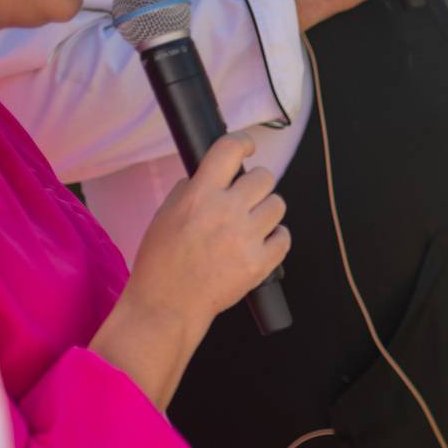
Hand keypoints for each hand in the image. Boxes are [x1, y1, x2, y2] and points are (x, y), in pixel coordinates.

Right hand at [127, 133, 288, 335]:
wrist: (168, 304)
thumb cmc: (162, 262)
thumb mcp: (164, 215)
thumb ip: (189, 191)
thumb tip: (209, 177)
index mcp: (200, 195)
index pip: (229, 151)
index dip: (243, 143)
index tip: (247, 147)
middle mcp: (226, 211)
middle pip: (264, 177)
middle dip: (257, 184)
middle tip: (247, 196)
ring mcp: (246, 237)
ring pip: (278, 205)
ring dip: (267, 210)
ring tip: (252, 223)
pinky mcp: (260, 262)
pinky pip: (285, 237)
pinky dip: (277, 238)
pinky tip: (262, 242)